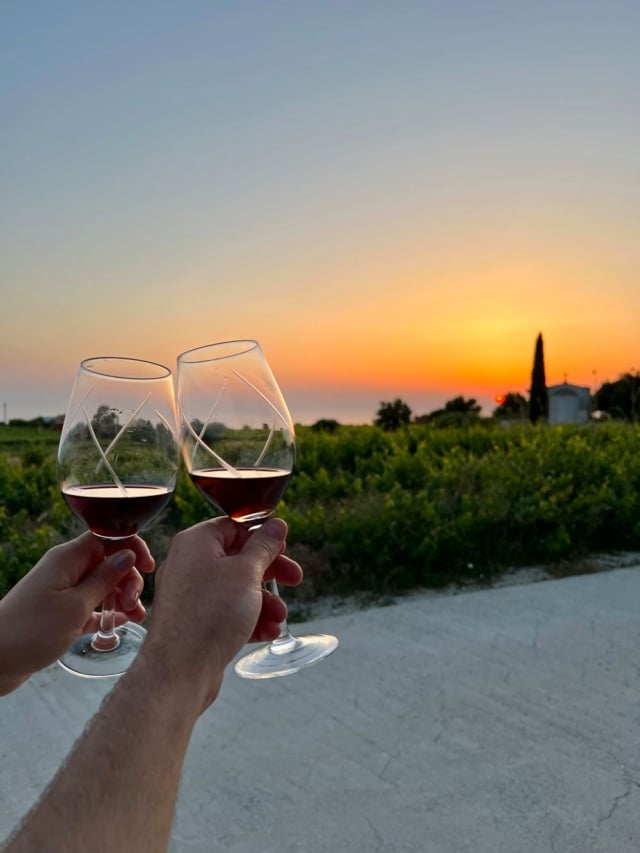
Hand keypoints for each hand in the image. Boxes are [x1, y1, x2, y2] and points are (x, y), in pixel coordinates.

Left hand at [0, 532, 154, 694]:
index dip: (132, 548)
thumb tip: (128, 554)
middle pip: (109, 562)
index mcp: (68, 558)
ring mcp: (63, 591)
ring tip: (135, 618)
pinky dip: (107, 612)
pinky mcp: (61, 613)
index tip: (148, 567)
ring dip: (121, 598)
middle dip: (128, 579)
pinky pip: (92, 606)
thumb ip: (105, 579)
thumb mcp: (76, 606)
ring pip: (103, 586)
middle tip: (132, 603)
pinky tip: (121, 623)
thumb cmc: (32, 631)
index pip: (108, 538)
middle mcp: (67, 570)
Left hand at [141, 516, 302, 710]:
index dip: (262, 537)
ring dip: (263, 602)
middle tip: (294, 580)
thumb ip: (264, 546)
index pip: (234, 527)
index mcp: (196, 542)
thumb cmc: (211, 614)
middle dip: (270, 573)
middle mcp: (188, 565)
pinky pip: (226, 613)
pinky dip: (249, 619)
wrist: (179, 670)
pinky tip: (268, 632)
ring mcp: (190, 595)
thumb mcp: (247, 573)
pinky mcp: (194, 622)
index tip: (285, 548)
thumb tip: (276, 524)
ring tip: (280, 618)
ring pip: (235, 589)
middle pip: (238, 559)